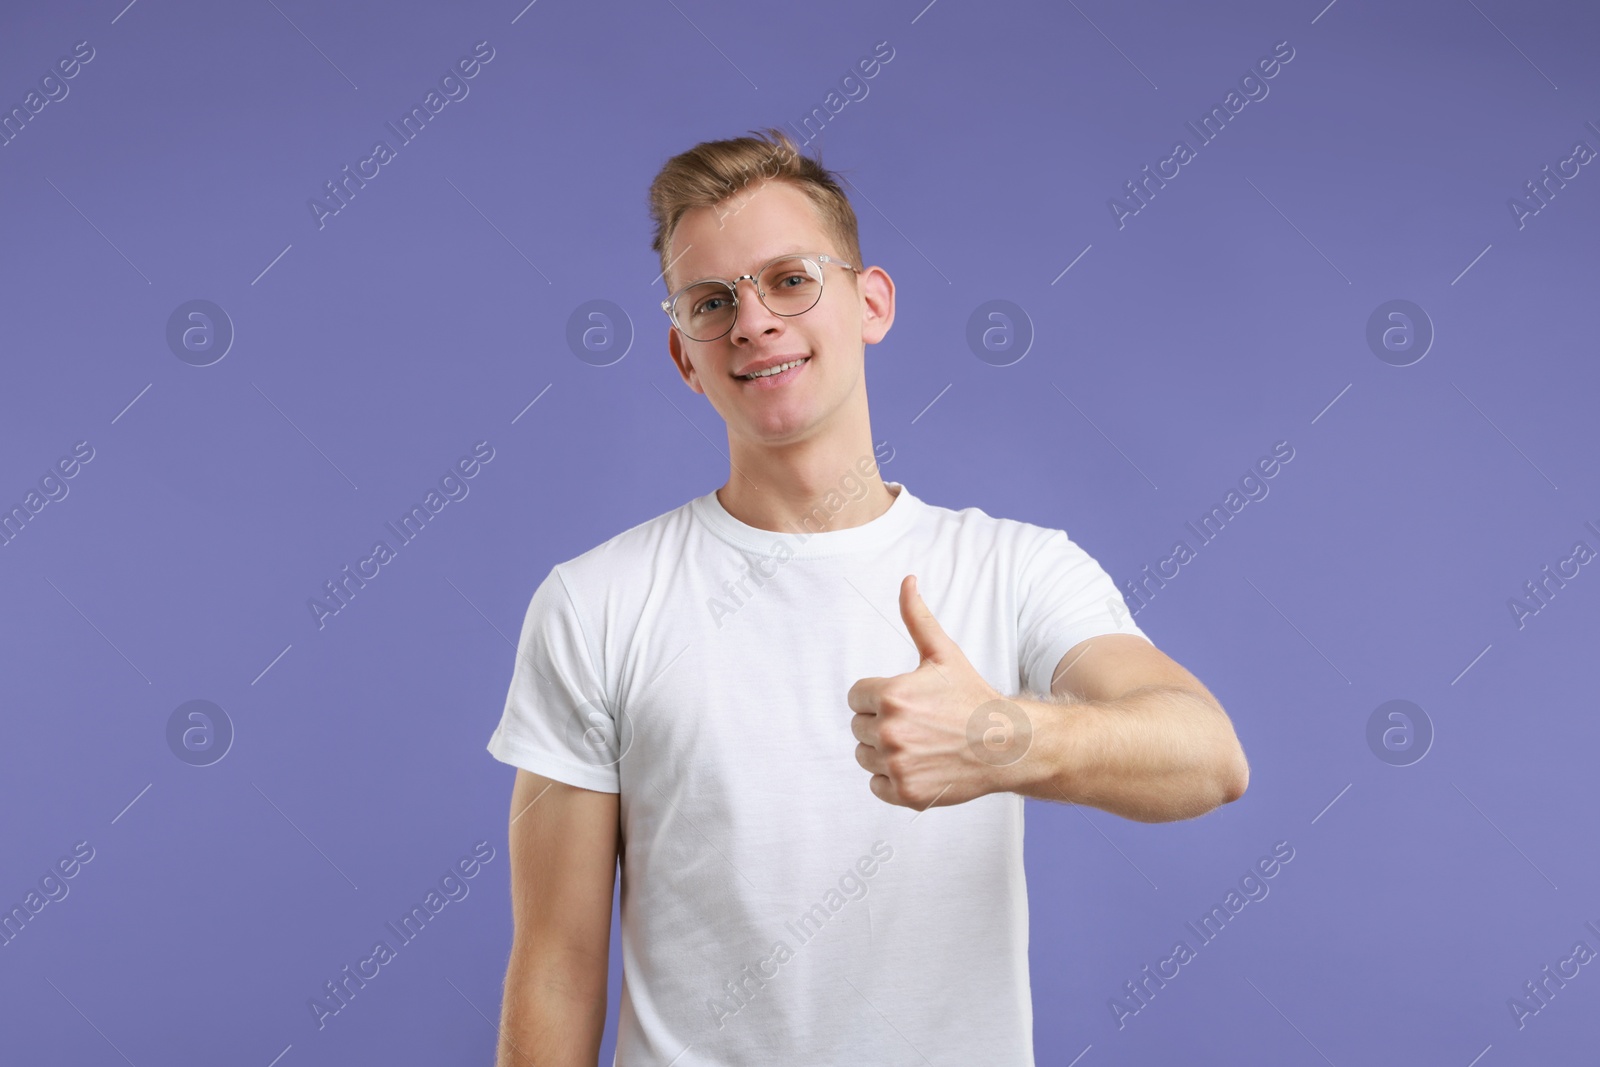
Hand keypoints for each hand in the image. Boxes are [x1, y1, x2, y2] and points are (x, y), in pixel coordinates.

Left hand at [847, 575, 1021, 808]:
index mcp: (890, 696)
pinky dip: (893, 779)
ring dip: (884, 752)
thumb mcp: (943, 654)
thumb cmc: (972, 697)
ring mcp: (897, 765)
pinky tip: (921, 765)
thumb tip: (908, 580)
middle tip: (919, 723)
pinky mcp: (905, 793)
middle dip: (882, 723)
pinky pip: (876, 785)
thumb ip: (917, 618)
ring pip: (865, 756)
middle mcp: (889, 732)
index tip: (908, 701)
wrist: (1007, 744)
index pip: (856, 698)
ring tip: (920, 743)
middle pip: (858, 727)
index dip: (879, 697)